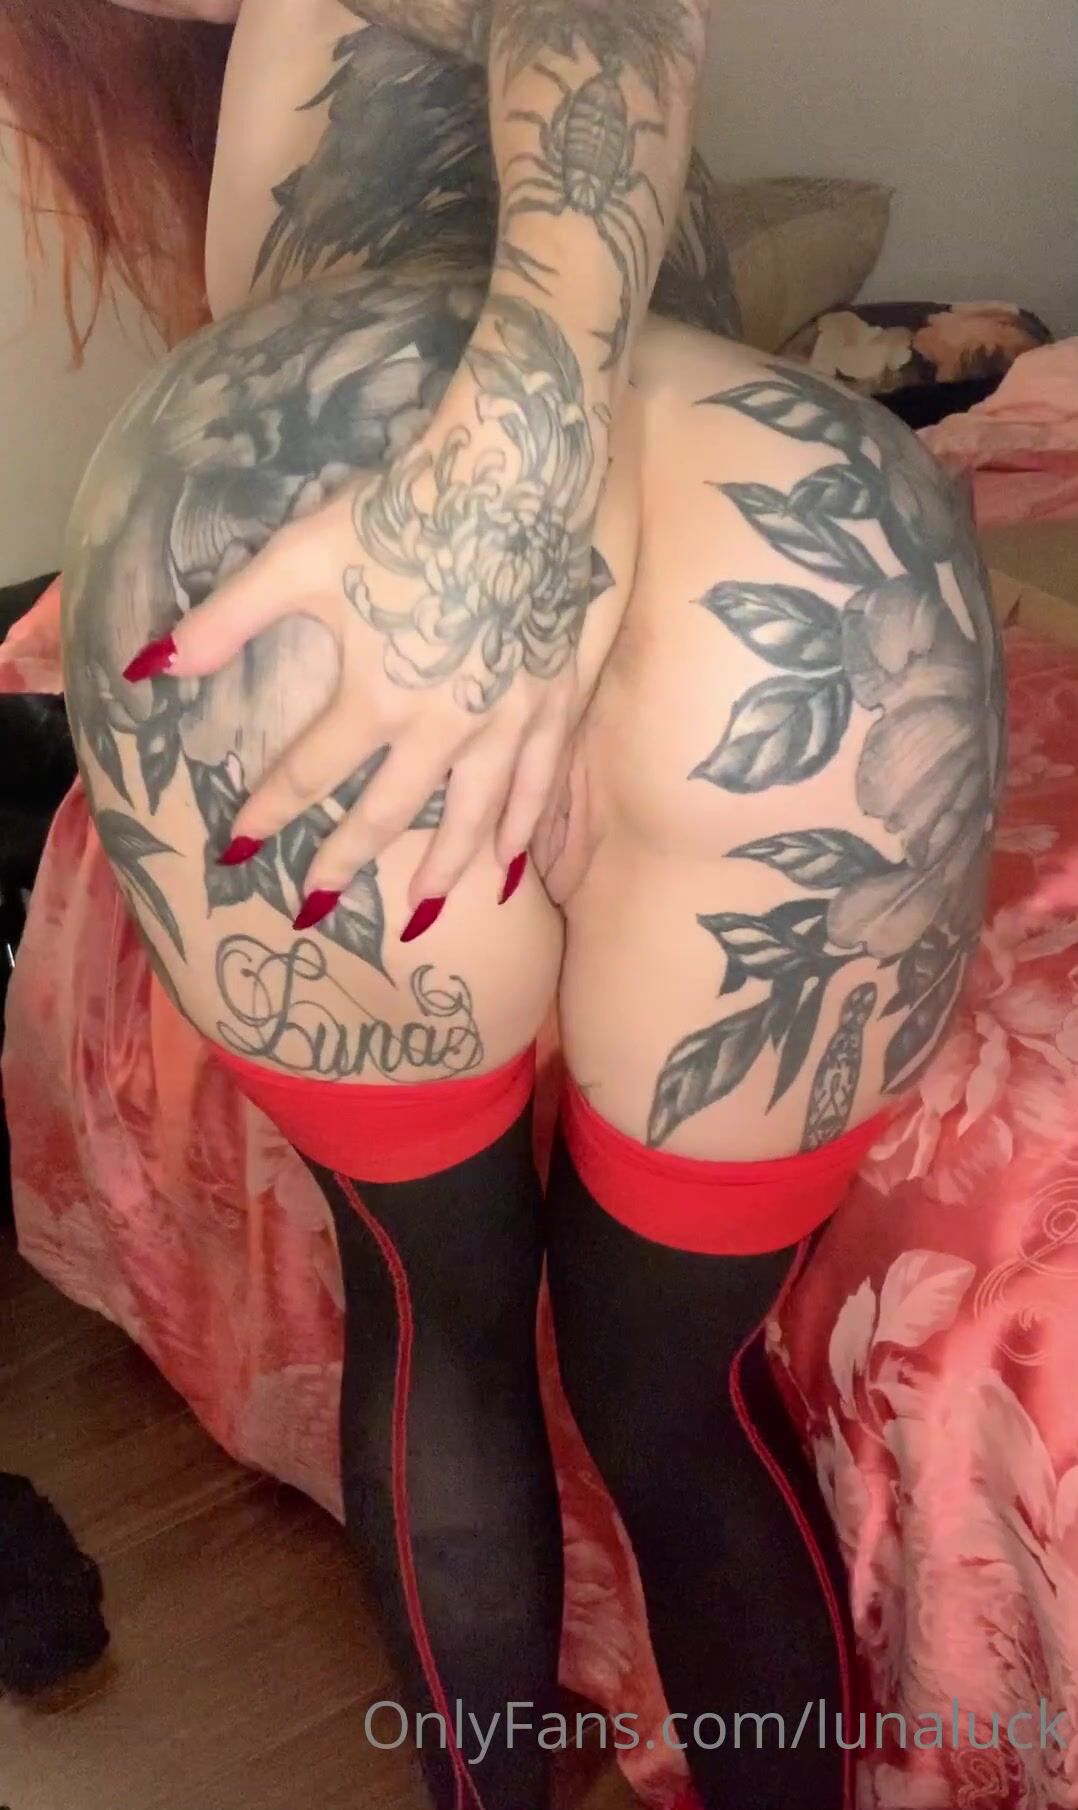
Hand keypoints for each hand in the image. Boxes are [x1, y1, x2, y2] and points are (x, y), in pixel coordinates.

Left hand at [122, 297, 611, 934]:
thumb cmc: (403, 514)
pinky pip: (540, 786)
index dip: (267, 812)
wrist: (514, 476)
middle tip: (316, 907)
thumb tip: (154, 665)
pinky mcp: (553, 701)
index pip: (307, 773)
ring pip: (473, 819)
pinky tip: (515, 866)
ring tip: (420, 911)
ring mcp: (505, 721)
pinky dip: (523, 831)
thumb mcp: (299, 559)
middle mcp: (441, 727)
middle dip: (344, 863)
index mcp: (376, 696)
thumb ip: (228, 620)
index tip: (238, 847)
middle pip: (387, 814)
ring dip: (440, 871)